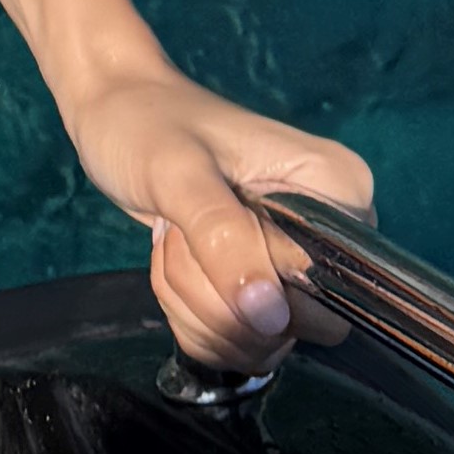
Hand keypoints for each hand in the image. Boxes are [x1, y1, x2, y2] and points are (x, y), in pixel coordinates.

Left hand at [55, 59, 375, 373]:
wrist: (114, 112)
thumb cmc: (148, 124)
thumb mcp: (180, 175)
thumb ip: (226, 240)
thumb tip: (272, 317)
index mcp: (338, 189)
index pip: (332, 288)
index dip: (266, 286)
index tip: (210, 239)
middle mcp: (330, 232)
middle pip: (297, 324)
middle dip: (220, 298)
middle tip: (181, 234)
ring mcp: (295, 262)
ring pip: (261, 340)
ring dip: (197, 303)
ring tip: (173, 236)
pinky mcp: (261, 285)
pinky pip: (239, 341)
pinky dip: (192, 314)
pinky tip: (173, 257)